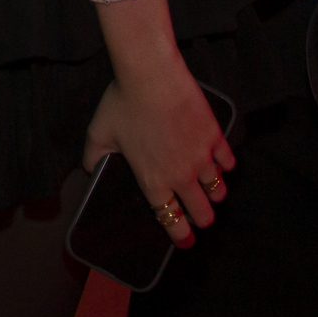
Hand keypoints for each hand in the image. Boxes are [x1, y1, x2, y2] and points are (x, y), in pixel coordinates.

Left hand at [81, 62, 234, 250]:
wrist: (151, 75)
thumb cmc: (122, 103)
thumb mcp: (98, 134)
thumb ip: (93, 158)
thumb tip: (89, 170)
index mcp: (153, 181)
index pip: (171, 220)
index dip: (181, 235)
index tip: (186, 241)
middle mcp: (181, 176)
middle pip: (202, 212)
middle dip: (203, 220)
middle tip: (202, 219)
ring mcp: (201, 157)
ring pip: (218, 190)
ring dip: (216, 195)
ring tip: (213, 194)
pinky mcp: (214, 137)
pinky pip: (228, 161)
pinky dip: (226, 166)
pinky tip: (223, 165)